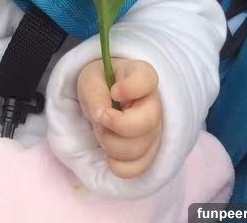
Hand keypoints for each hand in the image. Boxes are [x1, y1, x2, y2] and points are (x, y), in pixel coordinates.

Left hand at [77, 58, 162, 178]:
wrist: (104, 99)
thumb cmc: (101, 83)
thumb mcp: (90, 79)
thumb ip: (95, 93)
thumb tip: (102, 115)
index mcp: (142, 76)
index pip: (147, 79)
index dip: (130, 88)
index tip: (114, 92)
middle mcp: (156, 104)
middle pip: (147, 123)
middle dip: (116, 125)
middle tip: (100, 117)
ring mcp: (156, 132)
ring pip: (138, 150)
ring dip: (110, 144)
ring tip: (103, 131)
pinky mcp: (149, 154)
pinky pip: (136, 169)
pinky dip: (116, 164)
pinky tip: (110, 150)